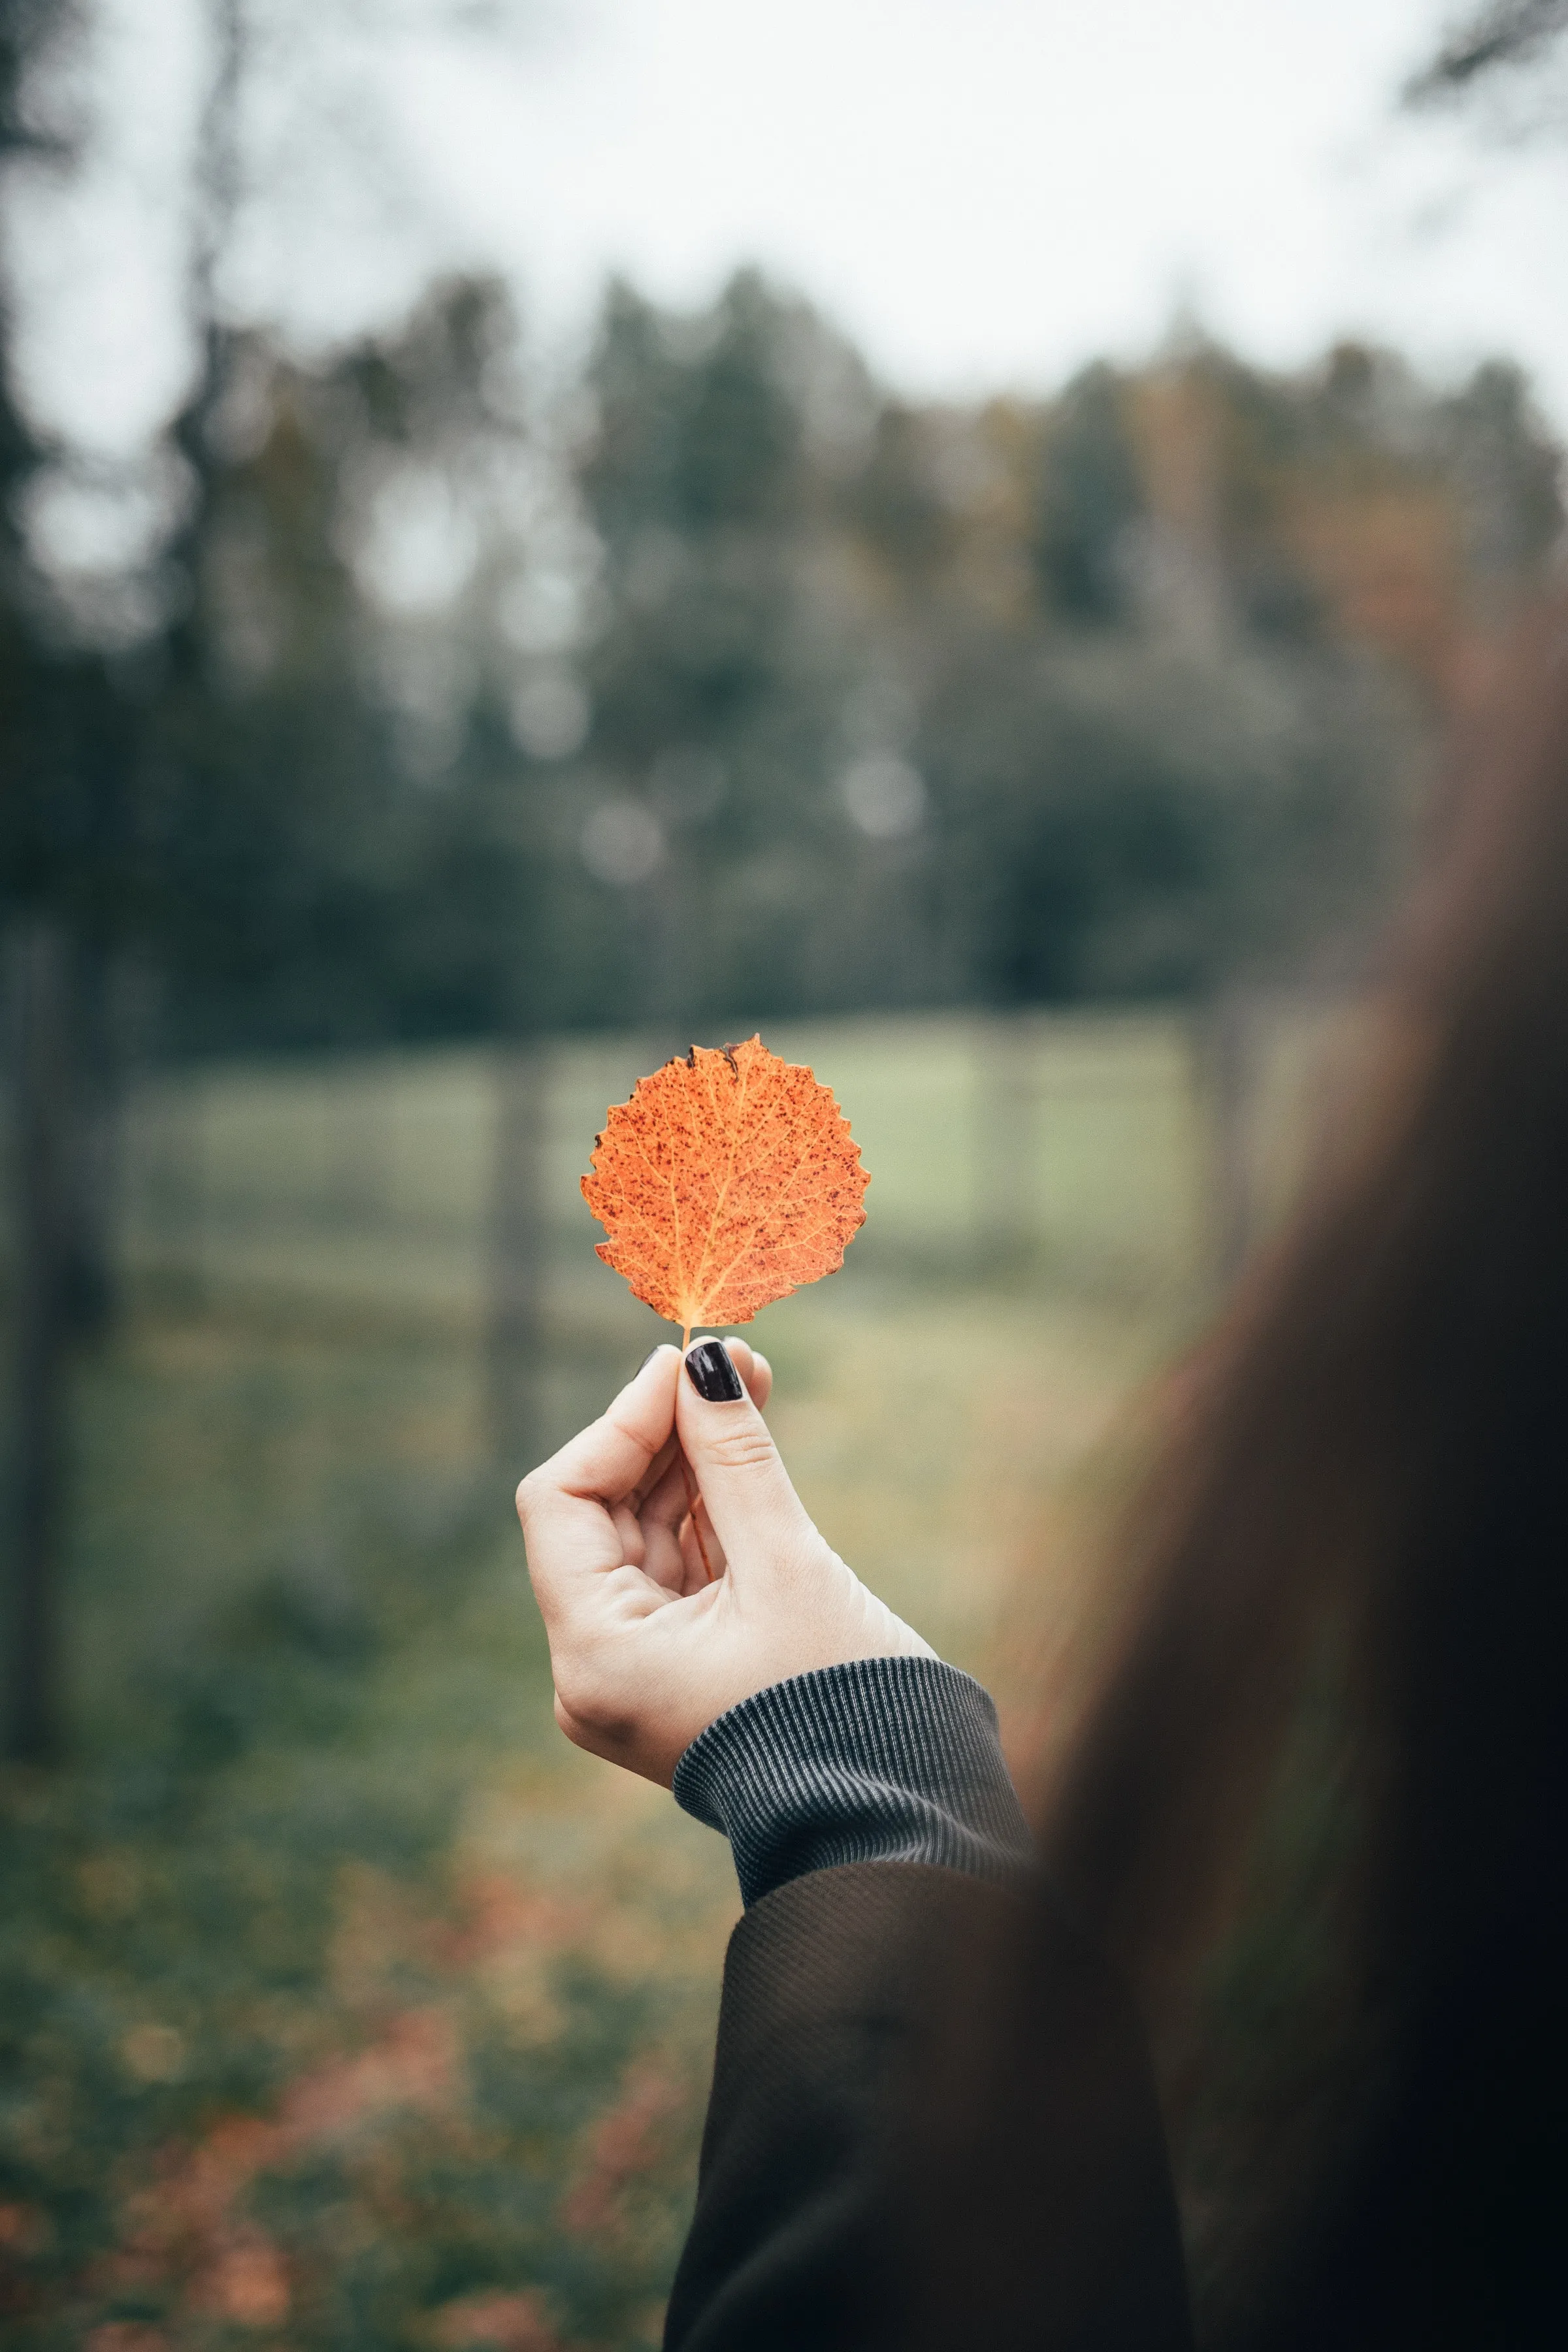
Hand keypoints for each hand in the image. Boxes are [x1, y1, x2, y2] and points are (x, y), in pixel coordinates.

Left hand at [515, 1340, 934, 1785]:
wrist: (897, 1812)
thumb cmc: (842, 1704)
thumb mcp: (787, 1563)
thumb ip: (736, 1456)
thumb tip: (705, 1360)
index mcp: (596, 1656)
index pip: (563, 1501)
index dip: (620, 1422)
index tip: (682, 1364)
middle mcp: (595, 1669)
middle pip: (601, 1514)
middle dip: (664, 1432)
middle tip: (730, 1360)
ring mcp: (635, 1671)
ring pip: (644, 1533)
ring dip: (693, 1460)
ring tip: (749, 1381)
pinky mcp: (678, 1667)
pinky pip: (677, 1567)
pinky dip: (710, 1508)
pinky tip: (747, 1441)